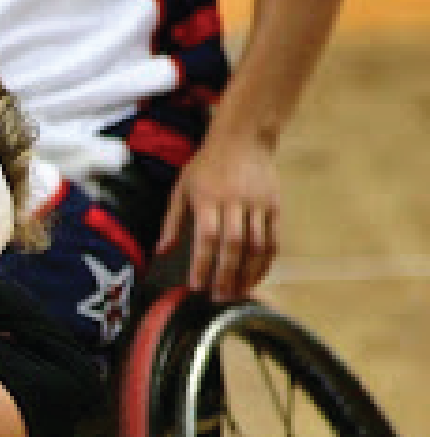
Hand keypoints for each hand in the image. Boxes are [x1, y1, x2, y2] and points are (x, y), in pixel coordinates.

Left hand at [155, 129, 279, 301]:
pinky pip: (273, 239)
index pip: (207, 238)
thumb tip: (162, 252)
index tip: (196, 286)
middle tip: (219, 297)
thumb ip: (172, 222)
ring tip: (237, 293)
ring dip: (248, 273)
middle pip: (234, 245)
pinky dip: (266, 261)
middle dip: (226, 275)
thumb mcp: (181, 188)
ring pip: (256, 245)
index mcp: (208, 199)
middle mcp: (235, 202)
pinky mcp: (275, 206)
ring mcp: (258, 204)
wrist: (243, 139)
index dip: (203, 264)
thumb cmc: (206, 165)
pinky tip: (256, 277)